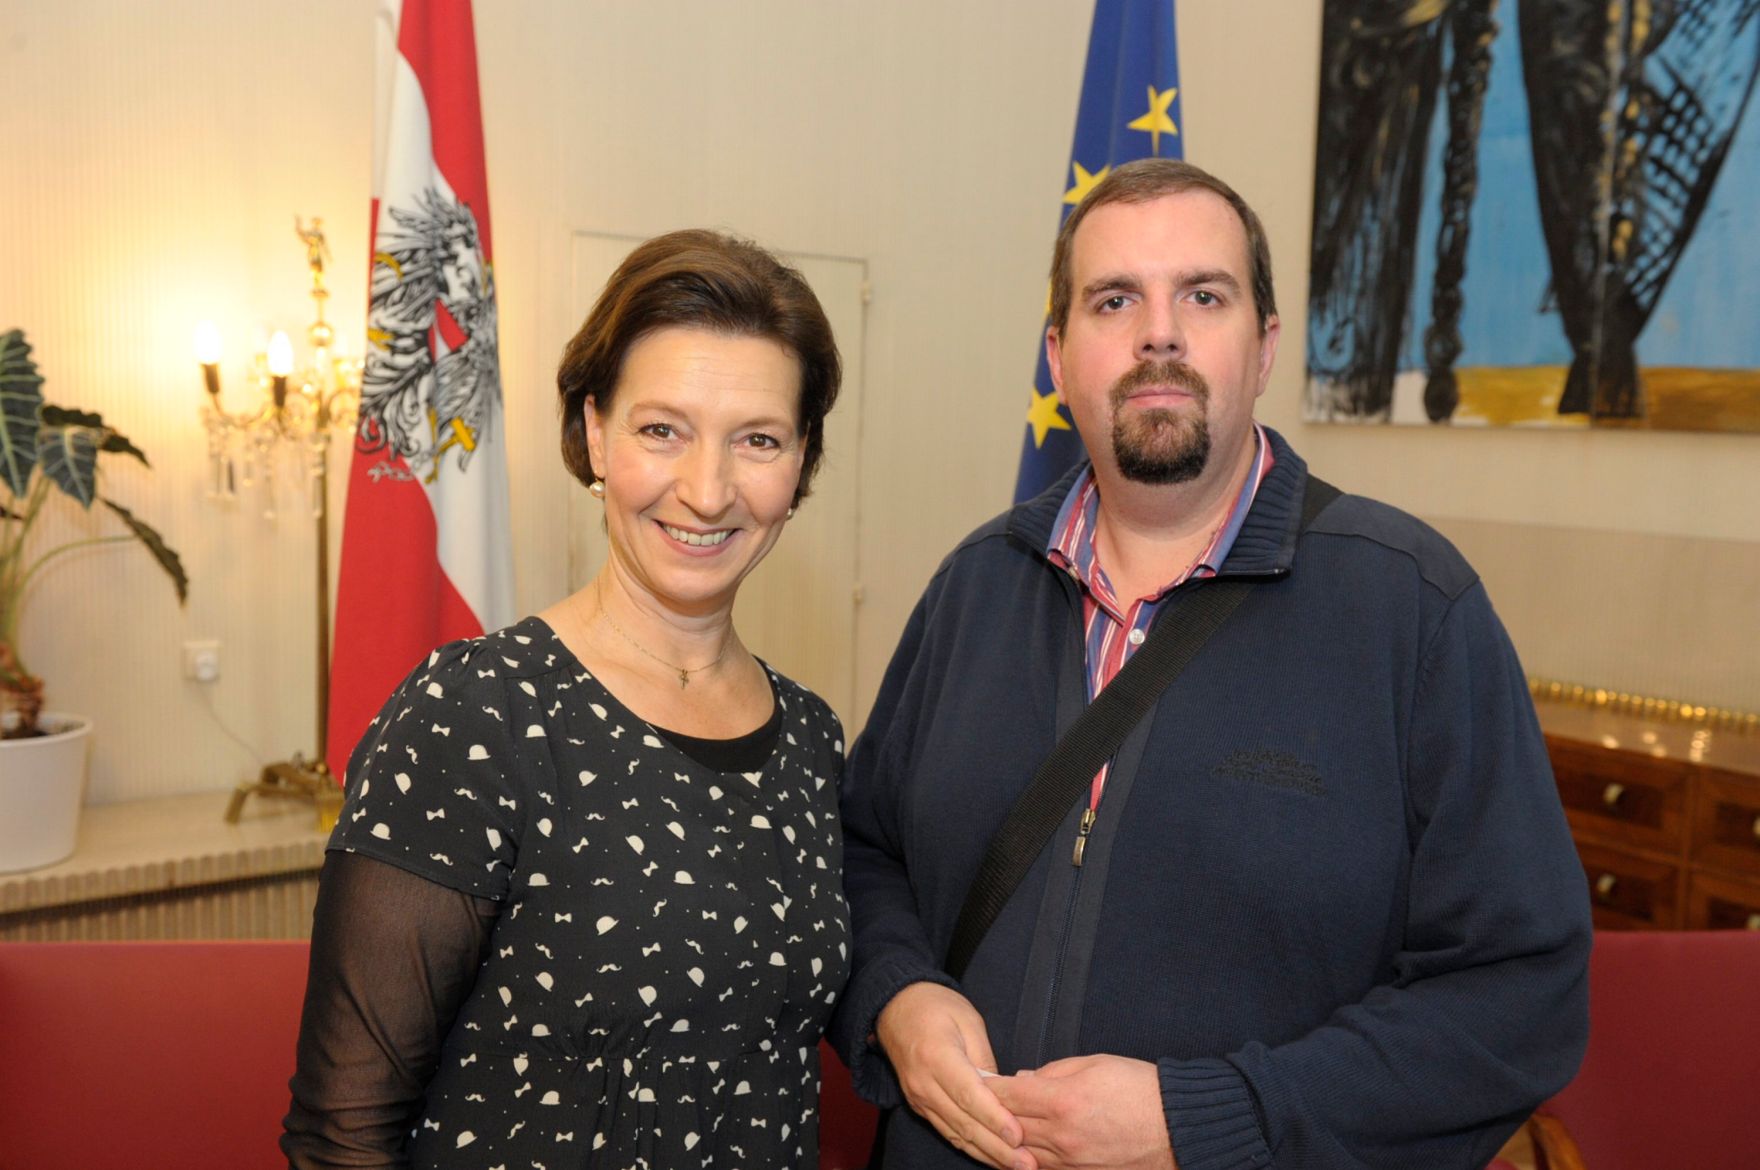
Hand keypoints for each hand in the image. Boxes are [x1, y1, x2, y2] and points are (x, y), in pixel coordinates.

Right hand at [875, 981, 1035, 1169]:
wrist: (895, 1008)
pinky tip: (993, 1158)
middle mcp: (924, 1083)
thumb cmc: (936, 1007)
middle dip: (997, 1147)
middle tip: (1027, 1163)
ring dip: (987, 1154)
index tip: (1018, 1136)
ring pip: (956, 1134)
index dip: (994, 1118)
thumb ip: (985, 1058)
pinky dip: (972, 1148)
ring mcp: (919, 1098)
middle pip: (963, 1122)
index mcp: (936, 1055)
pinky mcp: (920, 1107)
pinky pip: (948, 1132)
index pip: (968, 1094)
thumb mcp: (968, 1020)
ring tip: (1016, 1166)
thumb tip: (1004, 1094)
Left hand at [989, 1054, 1174, 1169]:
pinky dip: (1029, 1158)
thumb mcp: (1096, 1064)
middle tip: (976, 1100)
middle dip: (991, 1113)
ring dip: (1005, 1139)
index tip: (977, 1079)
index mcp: (1064, 1101)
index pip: (1008, 1095)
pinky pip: (1044, 1169)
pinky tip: (1022, 1148)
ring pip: (1020, 1154)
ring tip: (994, 1126)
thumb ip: (1054, 1071)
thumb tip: (1024, 1079)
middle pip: (1008, 1127)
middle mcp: (1063, 1137)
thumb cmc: (1142, 1089)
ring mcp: (1072, 1163)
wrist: (1178, 1128)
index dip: (988, 1086)